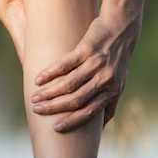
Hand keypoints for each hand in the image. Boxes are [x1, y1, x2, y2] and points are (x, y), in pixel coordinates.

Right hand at [31, 14, 141, 132]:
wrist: (122, 27)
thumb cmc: (118, 59)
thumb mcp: (119, 83)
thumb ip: (109, 104)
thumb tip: (100, 130)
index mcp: (112, 91)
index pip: (90, 112)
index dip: (72, 121)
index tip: (56, 128)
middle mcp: (105, 79)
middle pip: (76, 99)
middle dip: (54, 108)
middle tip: (37, 110)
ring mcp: (96, 64)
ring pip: (69, 84)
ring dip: (49, 93)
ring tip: (35, 98)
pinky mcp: (87, 49)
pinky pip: (65, 64)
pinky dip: (49, 73)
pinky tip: (37, 79)